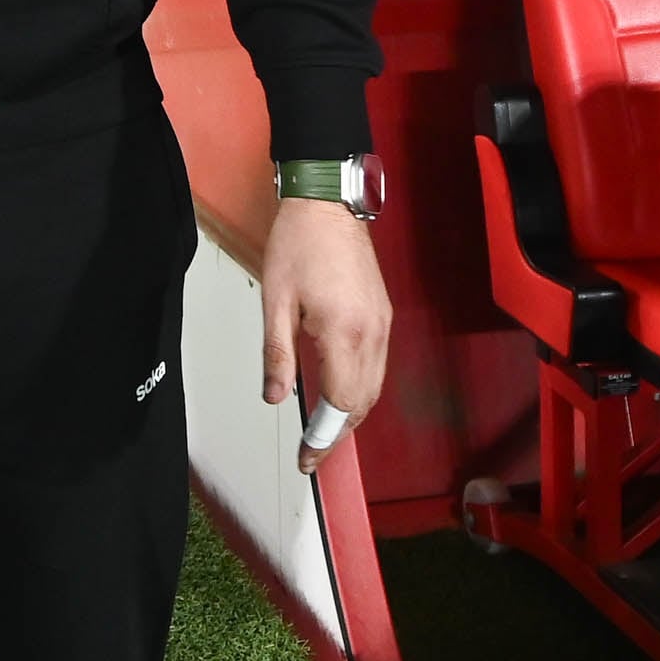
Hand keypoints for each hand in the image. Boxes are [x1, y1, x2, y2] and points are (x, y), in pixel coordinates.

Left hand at [262, 195, 391, 474]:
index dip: (323, 438)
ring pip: (375, 387)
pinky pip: (378, 366)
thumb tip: (275, 398)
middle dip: (338, 433)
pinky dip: (361, 389)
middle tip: (311, 451)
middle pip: (363, 402)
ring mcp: (383, 324)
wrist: (327, 201)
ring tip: (323, 430)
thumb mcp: (275, 301)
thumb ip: (277, 354)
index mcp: (343, 333)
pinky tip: (340, 393)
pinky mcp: (385, 315)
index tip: (306, 459)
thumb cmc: (297, 244)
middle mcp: (372, 334)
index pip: (340, 404)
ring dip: (352, 413)